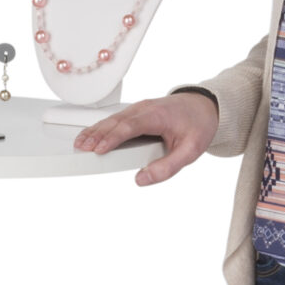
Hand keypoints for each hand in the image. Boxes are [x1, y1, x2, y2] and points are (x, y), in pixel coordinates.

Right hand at [74, 90, 217, 184]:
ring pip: (111, 119)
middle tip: (81, 149)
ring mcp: (138, 109)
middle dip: (96, 135)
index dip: (113, 138)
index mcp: (157, 115)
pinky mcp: (134, 113)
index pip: (130, 126)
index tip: (99, 150)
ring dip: (94, 131)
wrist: (204, 106)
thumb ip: (167, 167)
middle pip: (115, 121)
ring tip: (79, 145)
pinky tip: (89, 137)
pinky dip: (99, 128)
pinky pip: (113, 120)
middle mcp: (144, 109)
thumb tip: (142, 178)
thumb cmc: (198, 125)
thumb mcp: (191, 151)